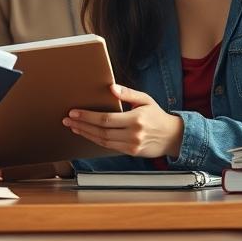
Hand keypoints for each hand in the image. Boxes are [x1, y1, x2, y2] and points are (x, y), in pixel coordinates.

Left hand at [62, 84, 183, 159]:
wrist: (173, 137)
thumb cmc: (157, 116)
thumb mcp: (145, 99)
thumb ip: (128, 93)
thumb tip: (111, 87)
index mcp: (136, 119)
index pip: (106, 119)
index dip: (88, 116)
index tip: (74, 112)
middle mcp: (133, 134)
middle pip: (101, 131)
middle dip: (82, 125)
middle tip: (68, 120)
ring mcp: (132, 145)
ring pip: (103, 141)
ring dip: (86, 134)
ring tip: (74, 127)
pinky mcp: (131, 152)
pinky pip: (109, 147)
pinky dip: (96, 140)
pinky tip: (87, 134)